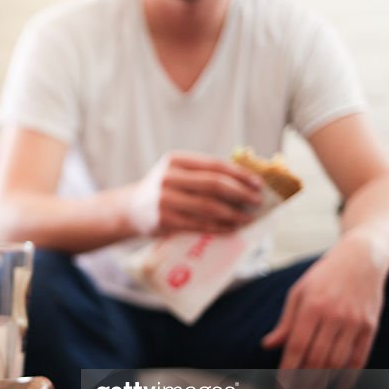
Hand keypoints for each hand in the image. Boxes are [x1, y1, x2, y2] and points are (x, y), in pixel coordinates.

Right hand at [128, 151, 262, 235]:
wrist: (130, 209)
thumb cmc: (164, 190)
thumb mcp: (177, 173)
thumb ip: (203, 173)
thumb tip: (246, 181)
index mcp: (176, 160)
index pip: (215, 165)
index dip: (240, 175)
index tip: (258, 183)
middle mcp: (168, 177)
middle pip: (214, 185)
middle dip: (241, 193)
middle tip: (257, 201)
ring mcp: (165, 200)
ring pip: (208, 207)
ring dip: (233, 213)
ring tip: (248, 217)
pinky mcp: (164, 220)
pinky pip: (198, 224)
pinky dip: (219, 227)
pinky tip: (231, 228)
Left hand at [262, 235, 387, 388]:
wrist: (362, 257)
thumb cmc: (323, 276)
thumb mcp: (298, 292)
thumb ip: (285, 322)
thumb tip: (267, 346)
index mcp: (311, 307)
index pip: (297, 347)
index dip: (288, 371)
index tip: (280, 388)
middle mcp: (334, 316)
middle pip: (317, 359)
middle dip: (304, 383)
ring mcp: (355, 322)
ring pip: (338, 362)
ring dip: (323, 383)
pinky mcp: (371, 326)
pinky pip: (360, 358)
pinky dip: (349, 377)